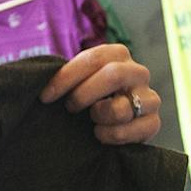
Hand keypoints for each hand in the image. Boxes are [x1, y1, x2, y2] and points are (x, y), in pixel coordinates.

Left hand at [41, 44, 162, 145]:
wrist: (112, 124)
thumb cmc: (89, 97)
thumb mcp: (77, 81)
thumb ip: (64, 75)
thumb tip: (37, 76)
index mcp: (118, 55)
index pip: (93, 58)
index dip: (66, 77)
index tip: (45, 96)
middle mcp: (138, 72)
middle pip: (113, 75)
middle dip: (84, 95)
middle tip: (70, 108)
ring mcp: (150, 98)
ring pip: (121, 108)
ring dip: (98, 118)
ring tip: (92, 121)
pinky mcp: (153, 122)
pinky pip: (132, 131)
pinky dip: (112, 136)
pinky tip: (102, 134)